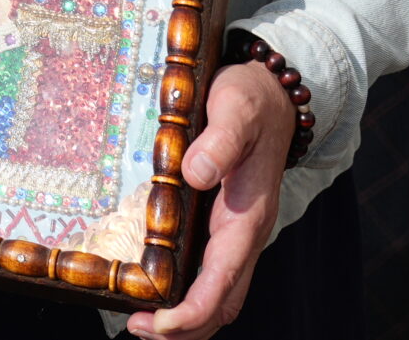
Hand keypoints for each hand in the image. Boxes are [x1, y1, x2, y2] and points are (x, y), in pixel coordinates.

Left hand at [130, 61, 293, 337]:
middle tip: (136, 327)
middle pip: (223, 303)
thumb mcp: (234, 107)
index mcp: (248, 215)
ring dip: (186, 316)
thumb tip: (194, 174)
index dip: (192, 311)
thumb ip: (219, 139)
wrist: (272, 93)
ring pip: (219, 293)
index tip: (159, 323)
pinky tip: (156, 286)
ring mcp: (237, 231)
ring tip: (141, 319)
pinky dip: (188, 292)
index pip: (223, 281)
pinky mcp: (226, 224)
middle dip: (186, 327)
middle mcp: (246, 232)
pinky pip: (211, 272)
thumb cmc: (251, 99)